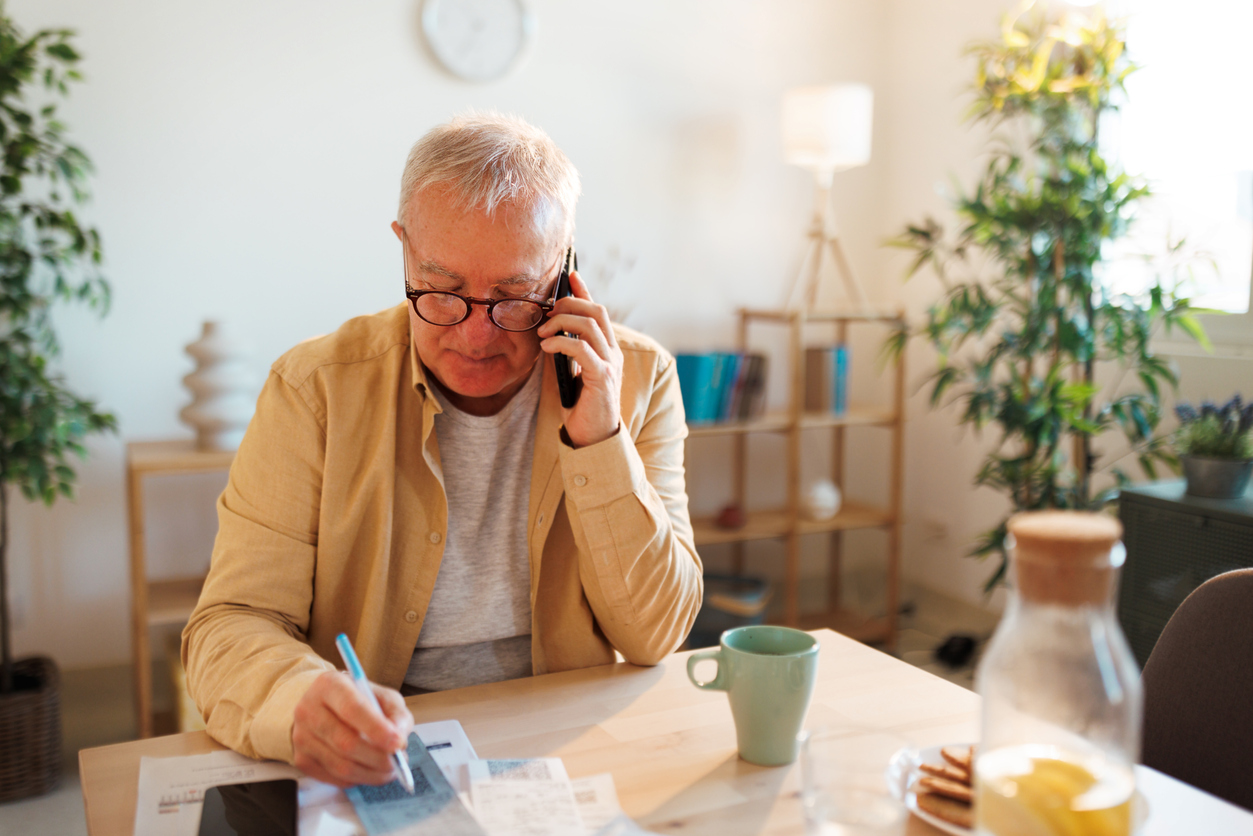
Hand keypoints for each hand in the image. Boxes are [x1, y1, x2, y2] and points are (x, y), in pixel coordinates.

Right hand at [291, 670, 413, 786]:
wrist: (324, 706)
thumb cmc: (357, 700)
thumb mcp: (382, 696)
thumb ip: (396, 714)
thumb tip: (400, 739)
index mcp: (330, 685)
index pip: (353, 709)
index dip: (377, 729)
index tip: (398, 743)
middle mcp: (309, 710)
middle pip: (345, 743)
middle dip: (378, 758)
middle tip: (398, 762)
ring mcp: (301, 737)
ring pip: (340, 766)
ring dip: (371, 773)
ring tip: (389, 770)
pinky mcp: (301, 759)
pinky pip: (334, 778)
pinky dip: (358, 779)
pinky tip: (369, 770)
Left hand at [538, 270, 623, 447]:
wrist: (594, 438)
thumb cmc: (582, 406)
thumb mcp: (573, 371)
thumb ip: (569, 351)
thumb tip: (552, 329)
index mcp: (608, 349)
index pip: (598, 310)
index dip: (584, 290)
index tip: (570, 275)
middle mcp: (614, 353)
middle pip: (596, 311)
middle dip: (568, 304)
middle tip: (546, 314)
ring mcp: (610, 364)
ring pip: (588, 325)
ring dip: (561, 322)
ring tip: (543, 333)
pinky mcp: (602, 377)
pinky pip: (582, 348)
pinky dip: (561, 343)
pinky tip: (547, 348)